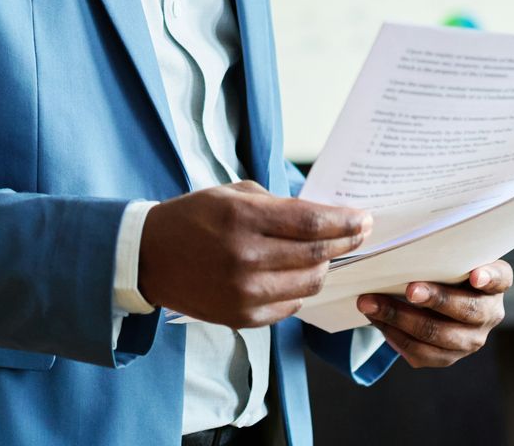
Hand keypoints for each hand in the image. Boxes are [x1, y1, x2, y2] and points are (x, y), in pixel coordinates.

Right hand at [138, 181, 369, 328]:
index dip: (344, 222)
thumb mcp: (232, 194)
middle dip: (346, 243)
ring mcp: (243, 293)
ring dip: (323, 267)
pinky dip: (299, 290)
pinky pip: (290, 307)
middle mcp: (244, 258)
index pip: (310, 223)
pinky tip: (292, 275)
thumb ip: (278, 205)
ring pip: (309, 284)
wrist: (150, 257)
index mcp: (241, 219)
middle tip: (360, 233)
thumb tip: (325, 217)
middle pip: (315, 255)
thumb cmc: (193, 218)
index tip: (363, 218)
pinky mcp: (242, 318)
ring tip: (323, 254)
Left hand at [356, 260, 511, 367]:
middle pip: (466, 310)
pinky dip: (395, 336)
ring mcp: (471, 339)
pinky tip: (377, 320)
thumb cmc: (440, 267)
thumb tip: (402, 241)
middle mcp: (489, 313)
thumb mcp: (446, 255)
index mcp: (495, 283)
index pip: (499, 278)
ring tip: (372, 304)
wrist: (434, 299)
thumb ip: (438, 250)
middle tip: (409, 290)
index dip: (488, 277)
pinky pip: (422, 353)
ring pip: (439, 335)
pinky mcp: (449, 357)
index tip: (475, 276)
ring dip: (401, 319)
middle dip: (435, 299)